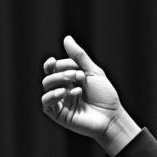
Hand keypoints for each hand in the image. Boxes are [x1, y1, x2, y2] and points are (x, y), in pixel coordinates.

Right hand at [40, 36, 140, 155]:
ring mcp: (60, 101)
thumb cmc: (105, 95)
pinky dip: (52, 95)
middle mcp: (63, 89)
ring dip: (58, 81)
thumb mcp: (93, 72)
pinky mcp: (58, 113)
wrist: (111, 117)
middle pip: (49, 75)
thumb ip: (79, 57)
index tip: (58, 62)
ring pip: (46, 86)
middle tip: (78, 76)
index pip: (56, 66)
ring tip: (75, 85)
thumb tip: (66, 38)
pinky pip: (45, 103)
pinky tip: (65, 93)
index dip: (57, 64)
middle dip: (61, 73)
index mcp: (70, 79)